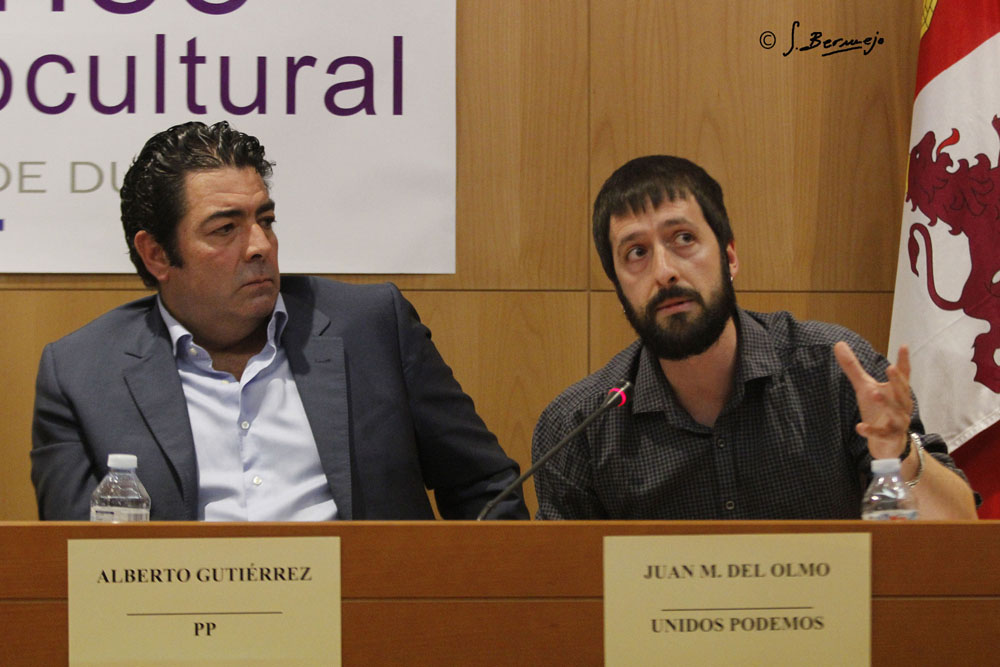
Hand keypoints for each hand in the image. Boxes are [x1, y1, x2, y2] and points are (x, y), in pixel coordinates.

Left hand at [834, 342, 912, 458]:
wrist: (887, 444)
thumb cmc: (877, 410)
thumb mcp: (864, 387)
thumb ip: (853, 368)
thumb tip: (838, 344)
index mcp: (898, 392)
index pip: (904, 375)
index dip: (904, 361)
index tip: (904, 345)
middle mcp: (902, 406)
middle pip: (902, 393)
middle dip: (897, 381)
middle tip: (890, 368)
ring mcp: (898, 423)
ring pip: (896, 413)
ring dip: (887, 404)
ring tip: (874, 393)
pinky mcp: (890, 438)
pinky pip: (882, 435)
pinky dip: (872, 431)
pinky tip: (859, 427)